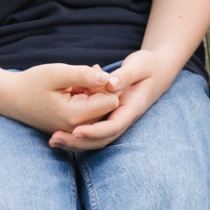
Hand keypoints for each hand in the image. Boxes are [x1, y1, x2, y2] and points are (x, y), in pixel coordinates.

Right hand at [0, 63, 119, 136]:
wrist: (10, 98)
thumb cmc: (31, 83)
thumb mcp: (57, 73)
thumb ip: (83, 75)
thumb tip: (107, 77)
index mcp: (75, 116)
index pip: (111, 101)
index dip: (105, 84)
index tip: (90, 73)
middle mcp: (77, 128)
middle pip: (108, 108)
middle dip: (99, 91)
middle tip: (82, 77)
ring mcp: (73, 131)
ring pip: (99, 111)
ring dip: (92, 96)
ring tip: (74, 84)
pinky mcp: (71, 129)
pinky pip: (89, 115)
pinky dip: (85, 101)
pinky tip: (72, 90)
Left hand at [51, 49, 173, 151]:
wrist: (157, 71)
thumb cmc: (149, 66)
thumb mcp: (140, 65)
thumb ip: (126, 75)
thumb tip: (110, 85)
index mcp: (131, 109)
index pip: (113, 127)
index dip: (94, 131)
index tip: (75, 131)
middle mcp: (122, 118)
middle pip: (100, 139)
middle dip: (78, 143)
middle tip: (55, 140)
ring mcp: (115, 119)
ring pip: (94, 138)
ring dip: (74, 142)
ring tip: (52, 140)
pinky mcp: (107, 115)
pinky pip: (91, 129)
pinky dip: (76, 133)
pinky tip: (57, 131)